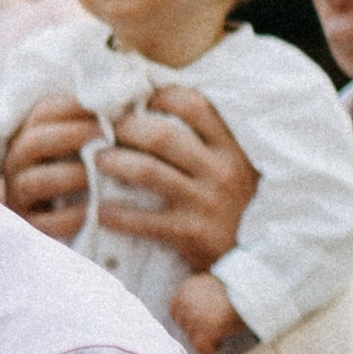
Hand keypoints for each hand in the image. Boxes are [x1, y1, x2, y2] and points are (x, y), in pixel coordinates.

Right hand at [0, 97, 102, 239]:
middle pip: (34, 140)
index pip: (44, 111)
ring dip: (70, 174)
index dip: (74, 105)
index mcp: (29, 134)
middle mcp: (17, 162)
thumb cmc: (85, 170)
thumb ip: (96, 122)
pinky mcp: (28, 226)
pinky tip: (92, 211)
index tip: (108, 106)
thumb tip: (129, 95)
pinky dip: (67, 217)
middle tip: (107, 134)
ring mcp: (19, 194)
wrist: (67, 222)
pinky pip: (42, 222)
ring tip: (101, 173)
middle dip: (72, 134)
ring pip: (35, 181)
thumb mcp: (83, 142)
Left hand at [92, 87, 258, 273]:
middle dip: (126, 128)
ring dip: (114, 162)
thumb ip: (208, 138)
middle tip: (105, 129)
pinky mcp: (190, 233)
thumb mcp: (234, 164)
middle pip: (162, 135)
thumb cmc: (234, 203)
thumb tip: (160, 104)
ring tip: (98, 160)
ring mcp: (205, 202)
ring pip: (147, 171)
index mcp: (231, 146)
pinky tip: (101, 210)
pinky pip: (142, 219)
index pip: (194, 105)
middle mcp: (221, 170)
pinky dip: (115, 213)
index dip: (161, 96)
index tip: (138, 101)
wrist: (254, 256)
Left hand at [168, 272, 246, 353]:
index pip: (174, 310)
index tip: (198, 323)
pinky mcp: (206, 331)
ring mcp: (194, 318)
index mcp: (186, 288)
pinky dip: (209, 349)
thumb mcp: (211, 284)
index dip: (186, 319)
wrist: (251, 292)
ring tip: (219, 336)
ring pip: (191, 337)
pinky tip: (218, 345)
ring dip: (204, 339)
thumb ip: (199, 296)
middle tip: (212, 330)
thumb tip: (196, 312)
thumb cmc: (237, 288)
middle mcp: (186, 302)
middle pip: (183, 325)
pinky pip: (201, 348)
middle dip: (195, 330)